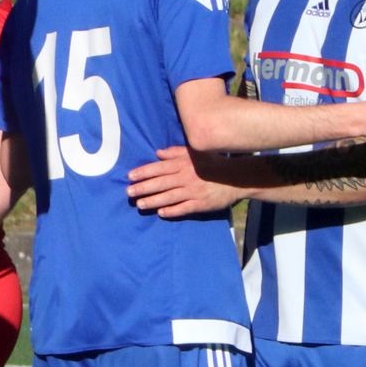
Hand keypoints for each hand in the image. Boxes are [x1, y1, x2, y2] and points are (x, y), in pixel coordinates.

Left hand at [125, 145, 243, 217]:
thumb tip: (157, 153)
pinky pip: (184, 208)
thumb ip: (175, 152)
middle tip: (129, 192)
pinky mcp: (201, 203)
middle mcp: (186, 177)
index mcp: (184, 164)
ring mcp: (193, 191)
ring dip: (153, 201)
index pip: (159, 168)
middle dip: (143, 188)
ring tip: (140, 204)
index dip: (144, 172)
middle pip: (161, 183)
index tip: (130, 176)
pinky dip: (172, 211)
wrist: (236, 177)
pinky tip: (161, 213)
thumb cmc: (212, 163)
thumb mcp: (195, 153)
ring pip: (169, 197)